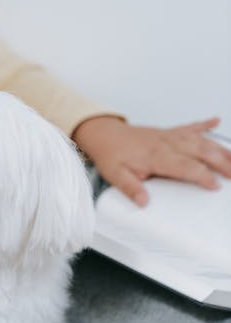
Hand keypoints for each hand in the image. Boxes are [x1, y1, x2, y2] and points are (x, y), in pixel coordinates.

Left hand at [72, 115, 230, 205]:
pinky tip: (216, 120)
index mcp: (156, 155)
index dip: (202, 176)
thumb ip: (130, 188)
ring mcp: (170, 136)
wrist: (104, 134)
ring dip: (219, 148)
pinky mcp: (169, 132)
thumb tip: (143, 202)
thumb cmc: (111, 155)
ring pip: (200, 140)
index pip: (185, 166)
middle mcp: (167, 143)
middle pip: (200, 151)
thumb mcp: (115, 175)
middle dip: (221, 162)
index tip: (215, 186)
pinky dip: (204, 124)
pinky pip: (190, 126)